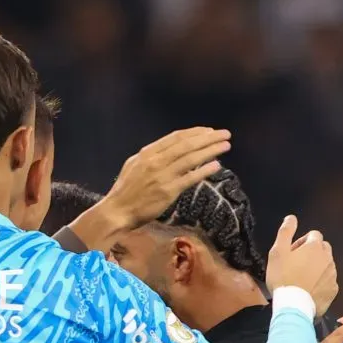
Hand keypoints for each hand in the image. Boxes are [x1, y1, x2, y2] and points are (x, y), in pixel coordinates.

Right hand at [68, 127, 229, 249]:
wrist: (117, 211)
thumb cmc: (125, 190)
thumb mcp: (134, 165)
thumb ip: (151, 157)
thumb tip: (170, 150)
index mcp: (147, 153)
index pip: (175, 138)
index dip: (195, 133)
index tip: (209, 131)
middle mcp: (156, 161)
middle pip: (187, 145)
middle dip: (208, 138)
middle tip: (225, 134)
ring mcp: (163, 176)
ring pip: (191, 158)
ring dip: (210, 150)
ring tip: (225, 146)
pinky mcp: (168, 191)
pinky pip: (190, 178)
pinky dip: (204, 170)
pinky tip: (216, 165)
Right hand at [265, 216, 337, 313]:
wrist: (293, 304)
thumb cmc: (282, 276)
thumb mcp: (277, 252)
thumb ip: (285, 232)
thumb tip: (291, 217)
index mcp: (314, 247)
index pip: (314, 235)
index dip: (301, 241)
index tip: (291, 252)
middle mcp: (328, 258)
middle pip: (323, 248)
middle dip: (312, 252)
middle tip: (296, 263)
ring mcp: (333, 274)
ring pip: (326, 264)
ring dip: (316, 266)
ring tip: (301, 277)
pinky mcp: (334, 289)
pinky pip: (328, 280)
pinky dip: (320, 281)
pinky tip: (308, 288)